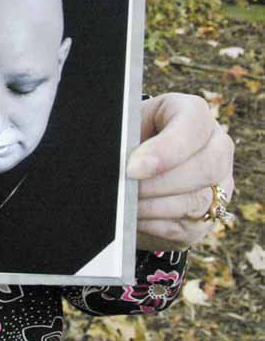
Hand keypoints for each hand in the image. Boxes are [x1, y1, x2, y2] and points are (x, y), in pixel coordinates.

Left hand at [127, 92, 234, 251]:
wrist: (138, 159)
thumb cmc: (132, 133)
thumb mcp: (129, 124)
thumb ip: (127, 136)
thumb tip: (121, 161)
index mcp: (195, 113)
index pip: (192, 128)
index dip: (165, 151)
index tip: (133, 168)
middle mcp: (217, 146)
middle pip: (205, 168)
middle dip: (159, 183)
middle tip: (126, 187)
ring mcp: (220, 183)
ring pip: (196, 201)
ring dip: (154, 206)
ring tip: (125, 203)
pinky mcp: (210, 216)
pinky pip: (186, 226)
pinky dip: (155, 224)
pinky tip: (134, 217)